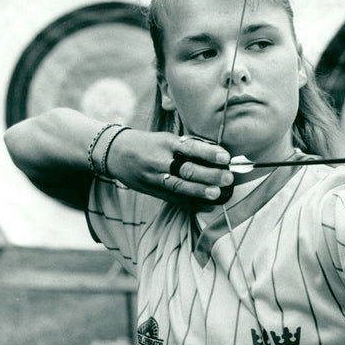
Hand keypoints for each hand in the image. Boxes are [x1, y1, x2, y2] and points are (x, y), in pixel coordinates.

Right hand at [105, 130, 232, 207]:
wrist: (116, 153)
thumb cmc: (149, 143)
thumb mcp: (166, 138)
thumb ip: (188, 146)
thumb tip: (217, 153)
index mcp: (167, 143)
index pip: (190, 147)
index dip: (208, 152)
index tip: (225, 157)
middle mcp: (160, 160)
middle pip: (186, 169)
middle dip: (208, 175)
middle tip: (227, 178)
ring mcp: (155, 178)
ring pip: (179, 187)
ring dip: (199, 192)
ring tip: (217, 194)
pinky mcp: (152, 191)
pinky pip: (173, 199)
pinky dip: (191, 204)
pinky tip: (207, 206)